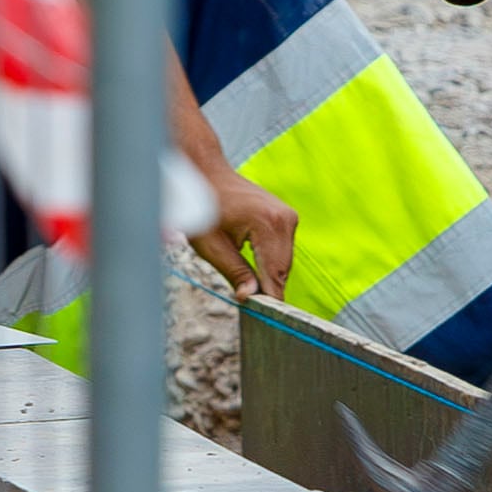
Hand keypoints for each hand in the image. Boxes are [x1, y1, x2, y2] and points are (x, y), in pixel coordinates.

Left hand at [193, 169, 296, 297]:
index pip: (275, 275)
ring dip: (268, 276)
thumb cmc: (203, 204)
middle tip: (251, 308)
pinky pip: (282, 250)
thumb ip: (235, 272)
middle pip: (282, 270)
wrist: (207, 173)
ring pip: (283, 262)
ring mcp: (288, 216)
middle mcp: (285, 219)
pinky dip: (269, 263)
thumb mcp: (212, 246)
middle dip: (267, 289)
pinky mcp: (285, 217)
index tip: (263, 318)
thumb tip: (249, 297)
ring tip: (250, 289)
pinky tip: (256, 273)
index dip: (269, 300)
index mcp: (269, 224)